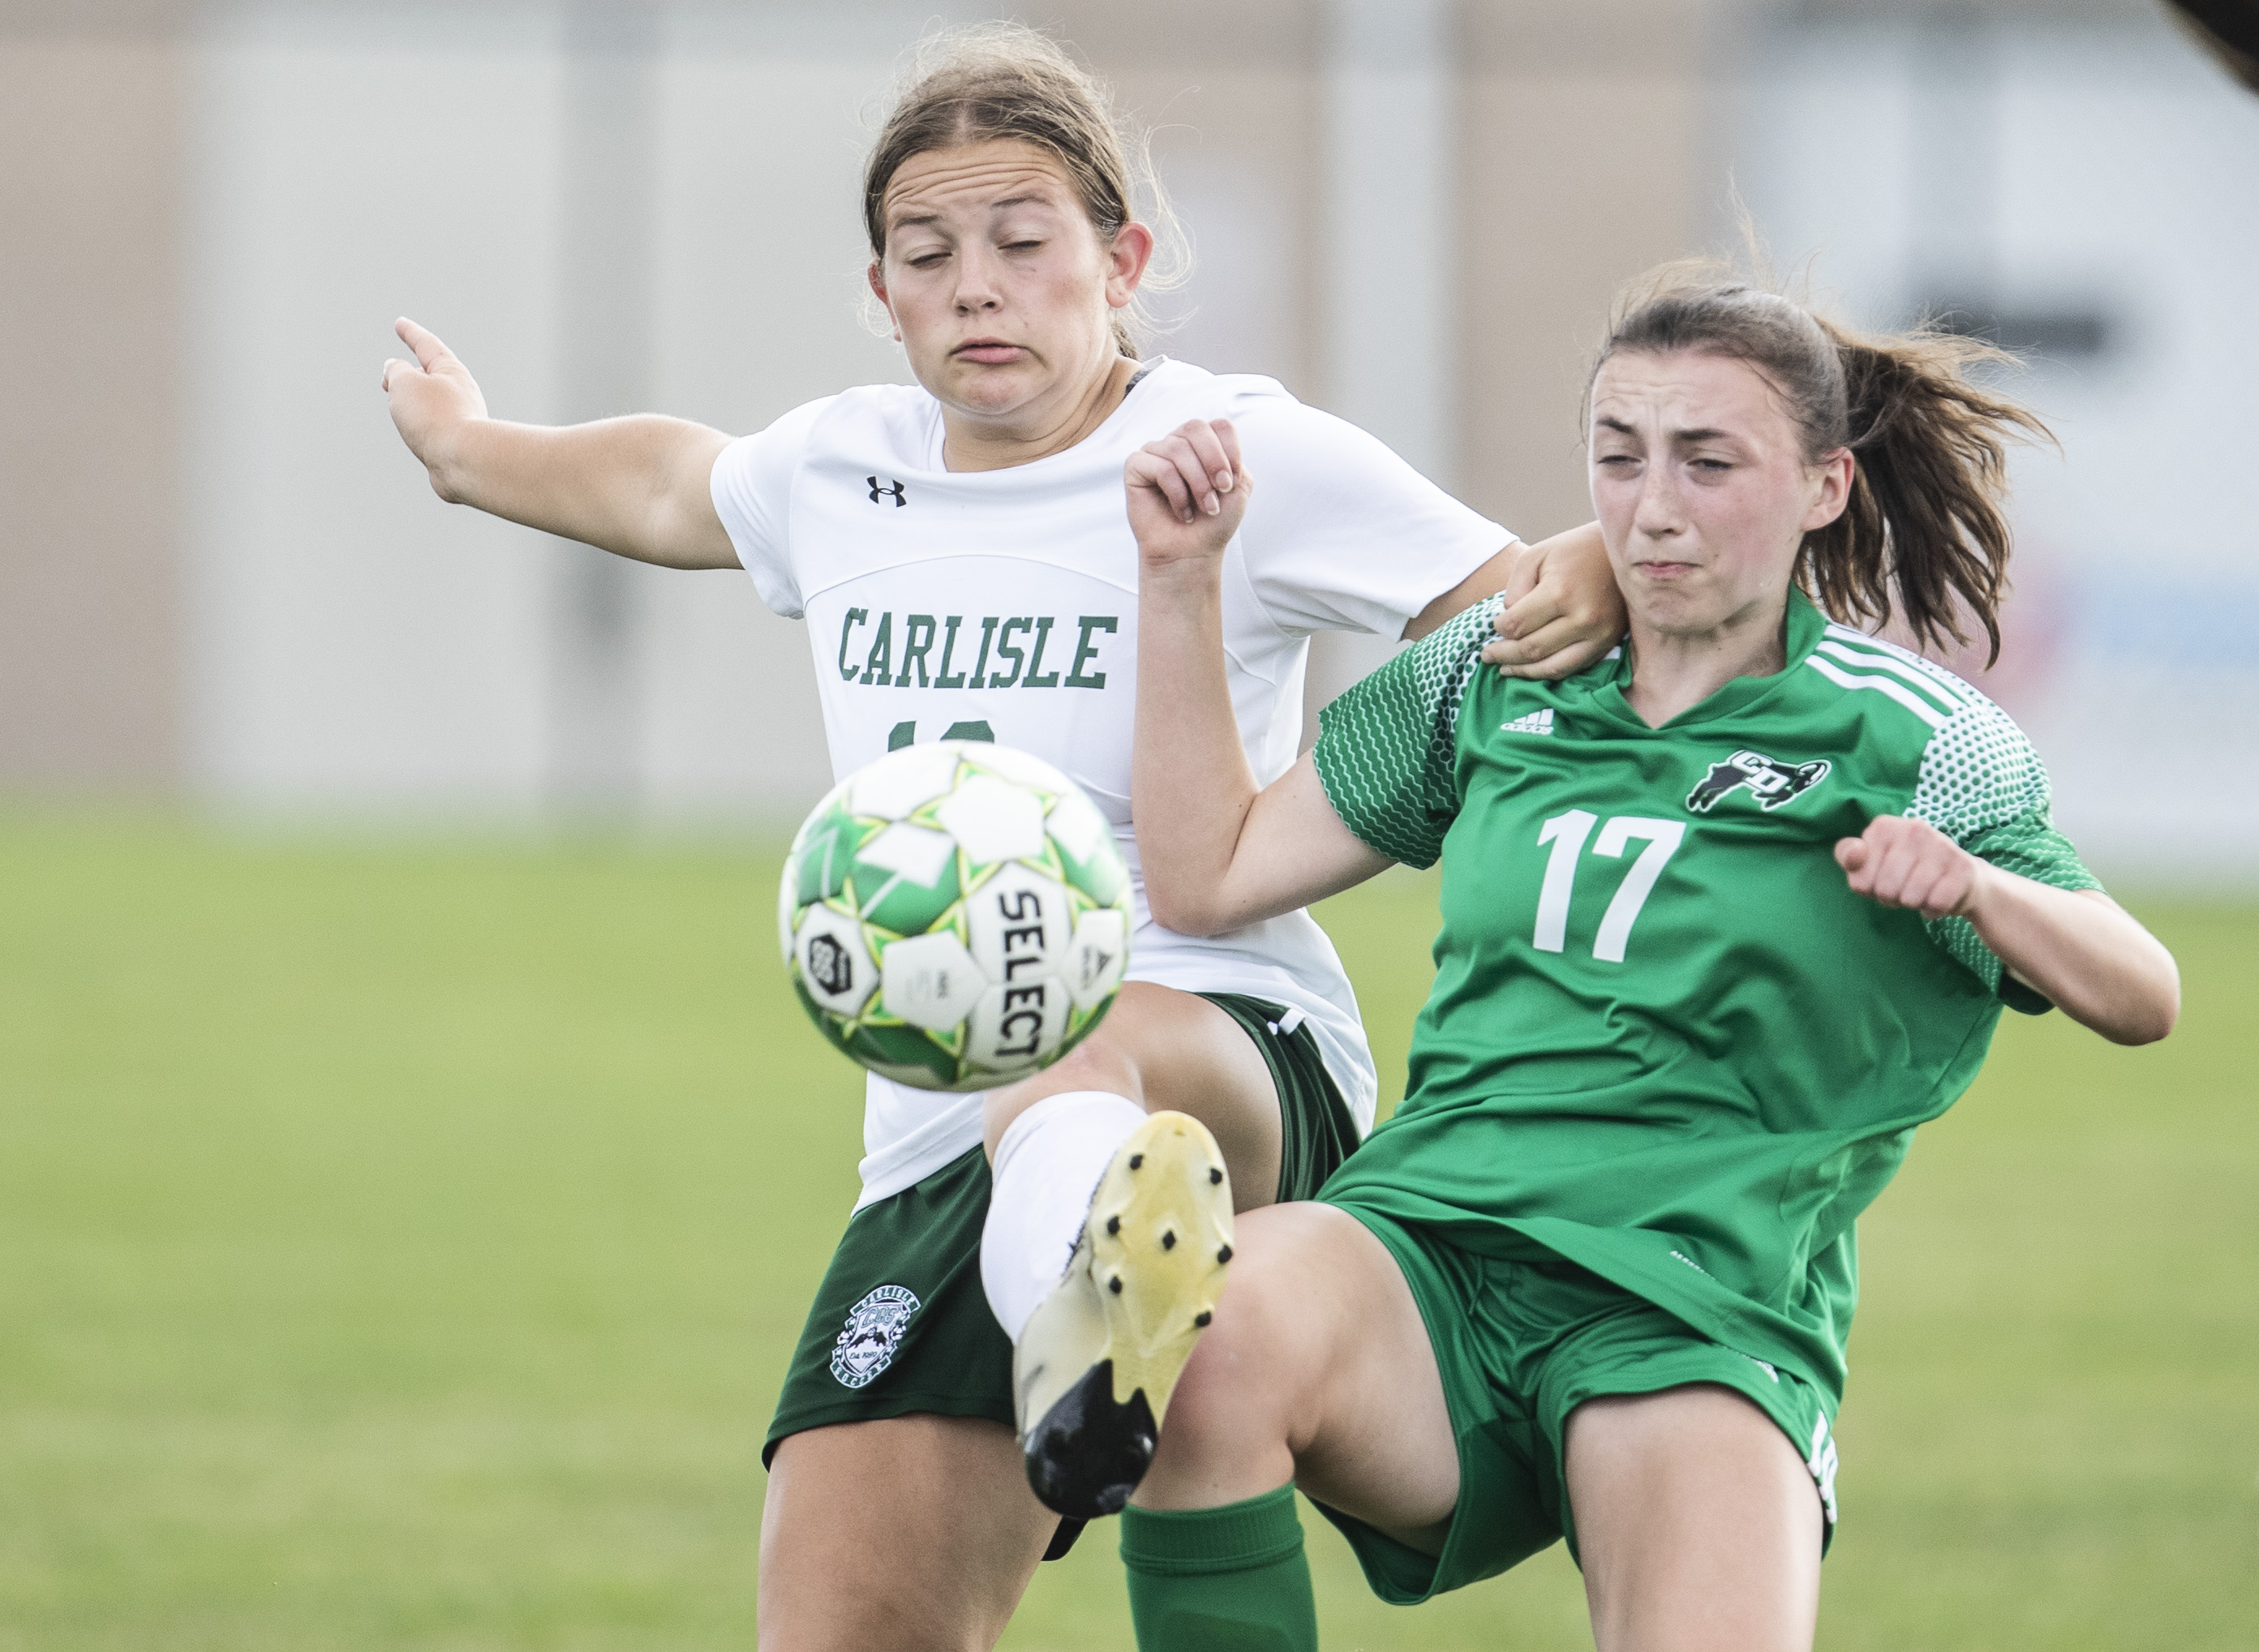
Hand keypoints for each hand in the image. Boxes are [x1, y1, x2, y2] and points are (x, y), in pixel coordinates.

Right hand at [381, 318, 488, 498]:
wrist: (463, 461)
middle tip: (387, 378)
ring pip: (431, 403)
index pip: (427, 344)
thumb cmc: (435, 418)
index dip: (410, 333)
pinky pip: (434, 425)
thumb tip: (394, 369)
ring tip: (396, 405)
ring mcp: (462, 418)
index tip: (400, 323)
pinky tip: (413, 433)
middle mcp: (461, 393)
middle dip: (407, 373)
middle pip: (430, 375)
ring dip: (411, 400)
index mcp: (451, 371)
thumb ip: (396, 370)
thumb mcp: (405, 382)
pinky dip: (419, 423)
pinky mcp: (458, 442)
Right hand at [1125, 418, 1250, 572]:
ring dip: (1198, 482)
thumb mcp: (1238, 488)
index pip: (1219, 426)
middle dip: (1214, 461)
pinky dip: (1177, 492)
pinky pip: (1160, 467)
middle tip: (1222, 490)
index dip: (1230, 450)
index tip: (1233, 482)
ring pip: (1178, 448)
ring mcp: (1155, 452)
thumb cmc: (1212, 522)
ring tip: (1205, 507)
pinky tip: (1183, 511)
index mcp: (1203, 443)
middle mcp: (1178, 442)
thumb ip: (1235, 459)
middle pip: (1197, 427)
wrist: (1191, 553)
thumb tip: (1218, 445)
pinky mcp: (1136, 467)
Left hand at [1479, 522, 1626, 678]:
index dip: (1499, 628)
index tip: (1495, 625)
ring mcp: (1599, 634)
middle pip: (1531, 649)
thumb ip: (1515, 589)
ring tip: (1504, 669)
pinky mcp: (1609, 642)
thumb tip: (1509, 624)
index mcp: (1560, 592)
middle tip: (1486, 655)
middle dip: (1503, 654)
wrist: (1623, 551)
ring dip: (1524, 671)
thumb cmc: (1574, 550)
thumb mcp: (1535, 556)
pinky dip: (1548, 671)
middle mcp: (1582, 618)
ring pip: (1552, 667)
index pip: (1516, 625)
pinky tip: (1532, 668)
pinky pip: (1573, 667)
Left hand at [1835, 815, 1987, 920]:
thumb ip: (1847, 855)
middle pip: (1886, 890)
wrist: (1957, 878)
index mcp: (1883, 827)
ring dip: (1914, 903)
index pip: (1861, 880)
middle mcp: (1913, 828)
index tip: (1881, 878)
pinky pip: (1936, 904)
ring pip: (1911, 899)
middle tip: (1904, 887)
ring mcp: (1941, 845)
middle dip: (1893, 898)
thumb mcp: (1868, 863)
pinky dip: (1934, 909)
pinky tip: (1938, 896)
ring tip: (1922, 890)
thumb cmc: (1903, 871)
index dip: (1870, 889)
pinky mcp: (1963, 867)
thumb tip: (1855, 853)